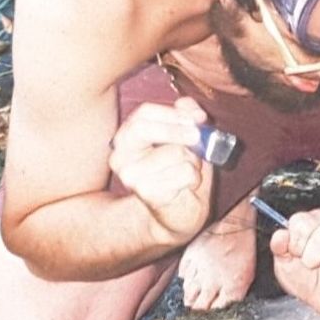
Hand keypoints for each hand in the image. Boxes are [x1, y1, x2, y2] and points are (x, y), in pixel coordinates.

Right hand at [109, 97, 211, 246]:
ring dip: (193, 160)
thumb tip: (192, 109)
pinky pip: (184, 173)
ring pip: (175, 152)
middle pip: (144, 128)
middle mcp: (121, 155)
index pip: (144, 113)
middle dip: (179, 131)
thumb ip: (188, 117)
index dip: (174, 113)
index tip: (198, 119)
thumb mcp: (188, 138)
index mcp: (127, 137)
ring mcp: (130, 176)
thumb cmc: (181, 170)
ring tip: (188, 170)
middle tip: (198, 137)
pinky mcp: (146, 192)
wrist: (180, 211)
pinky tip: (185, 186)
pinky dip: (194, 177)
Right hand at [179, 213, 256, 310]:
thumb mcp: (247, 272)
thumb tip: (225, 302)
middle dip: (199, 309)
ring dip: (191, 296)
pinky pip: (183, 276)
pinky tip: (192, 275)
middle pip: (198, 307)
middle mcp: (213, 283)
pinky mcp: (188, 260)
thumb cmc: (243, 243)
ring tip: (195, 293)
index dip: (213, 313)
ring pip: (188, 294)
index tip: (212, 311)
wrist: (231, 219)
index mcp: (231, 288)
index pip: (216, 311)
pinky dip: (187, 277)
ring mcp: (199, 272)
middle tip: (201, 306)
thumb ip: (234, 290)